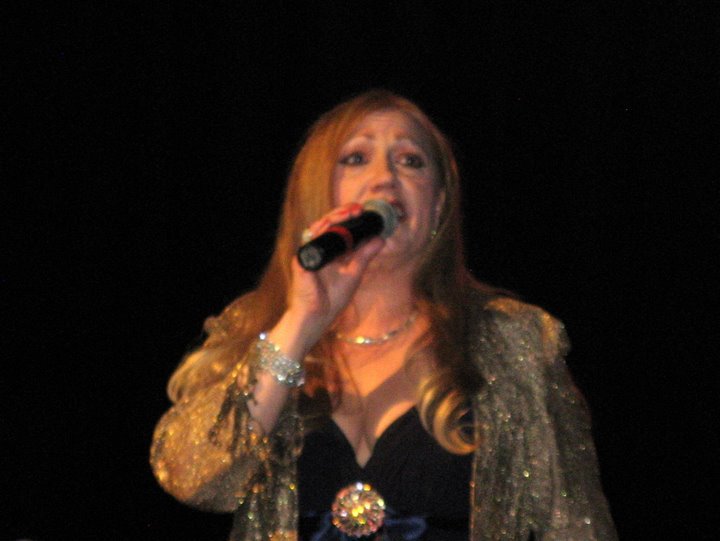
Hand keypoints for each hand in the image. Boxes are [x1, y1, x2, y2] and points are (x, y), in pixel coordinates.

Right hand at [274, 203, 385, 354]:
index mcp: (332, 250)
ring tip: (350, 213)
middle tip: (359, 209)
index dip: (351, 218)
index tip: (366, 212)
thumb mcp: (354, 273)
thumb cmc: (332, 298)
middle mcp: (320, 248)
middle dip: (344, 213)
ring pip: (318, 226)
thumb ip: (365, 255)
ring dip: (334, 217)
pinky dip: (320, 231)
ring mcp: (309, 252)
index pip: (340, 227)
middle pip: (329, 222)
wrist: (317, 317)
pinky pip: (310, 239)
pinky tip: (331, 225)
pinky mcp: (301, 258)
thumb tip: (381, 238)